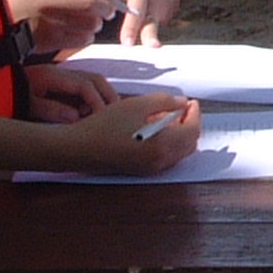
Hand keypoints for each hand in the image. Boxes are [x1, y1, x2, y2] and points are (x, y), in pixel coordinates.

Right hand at [8, 0, 118, 56]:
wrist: (2, 22)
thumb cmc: (28, 3)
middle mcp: (52, 1)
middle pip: (94, 4)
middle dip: (107, 8)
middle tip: (109, 11)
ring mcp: (52, 22)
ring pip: (91, 24)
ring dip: (96, 24)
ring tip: (91, 23)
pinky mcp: (52, 40)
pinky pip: (83, 39)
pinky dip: (87, 37)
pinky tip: (81, 34)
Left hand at [23, 61, 118, 122]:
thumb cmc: (13, 95)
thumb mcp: (28, 104)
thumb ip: (51, 109)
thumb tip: (75, 116)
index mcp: (53, 76)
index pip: (85, 86)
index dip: (96, 101)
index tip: (101, 117)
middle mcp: (62, 72)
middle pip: (96, 79)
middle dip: (108, 95)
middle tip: (114, 114)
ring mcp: (64, 76)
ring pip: (94, 81)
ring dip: (104, 96)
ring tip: (105, 114)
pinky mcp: (63, 82)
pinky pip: (87, 86)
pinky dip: (96, 97)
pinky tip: (93, 111)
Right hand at [46, 93, 201, 175]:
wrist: (77, 148)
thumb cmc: (103, 127)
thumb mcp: (137, 105)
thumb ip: (165, 101)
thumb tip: (181, 103)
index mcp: (162, 146)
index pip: (192, 130)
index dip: (195, 114)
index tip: (191, 102)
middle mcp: (160, 161)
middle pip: (190, 143)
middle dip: (190, 124)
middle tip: (182, 109)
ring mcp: (151, 169)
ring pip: (179, 152)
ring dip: (181, 134)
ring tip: (169, 117)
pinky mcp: (142, 170)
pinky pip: (166, 157)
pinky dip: (169, 143)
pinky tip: (157, 129)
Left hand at [100, 0, 183, 47]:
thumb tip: (108, 3)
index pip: (137, 10)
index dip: (132, 29)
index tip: (128, 43)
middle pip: (156, 15)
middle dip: (152, 32)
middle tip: (151, 47)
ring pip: (165, 10)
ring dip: (156, 20)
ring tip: (147, 30)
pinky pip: (172, 1)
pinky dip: (163, 9)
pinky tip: (154, 10)